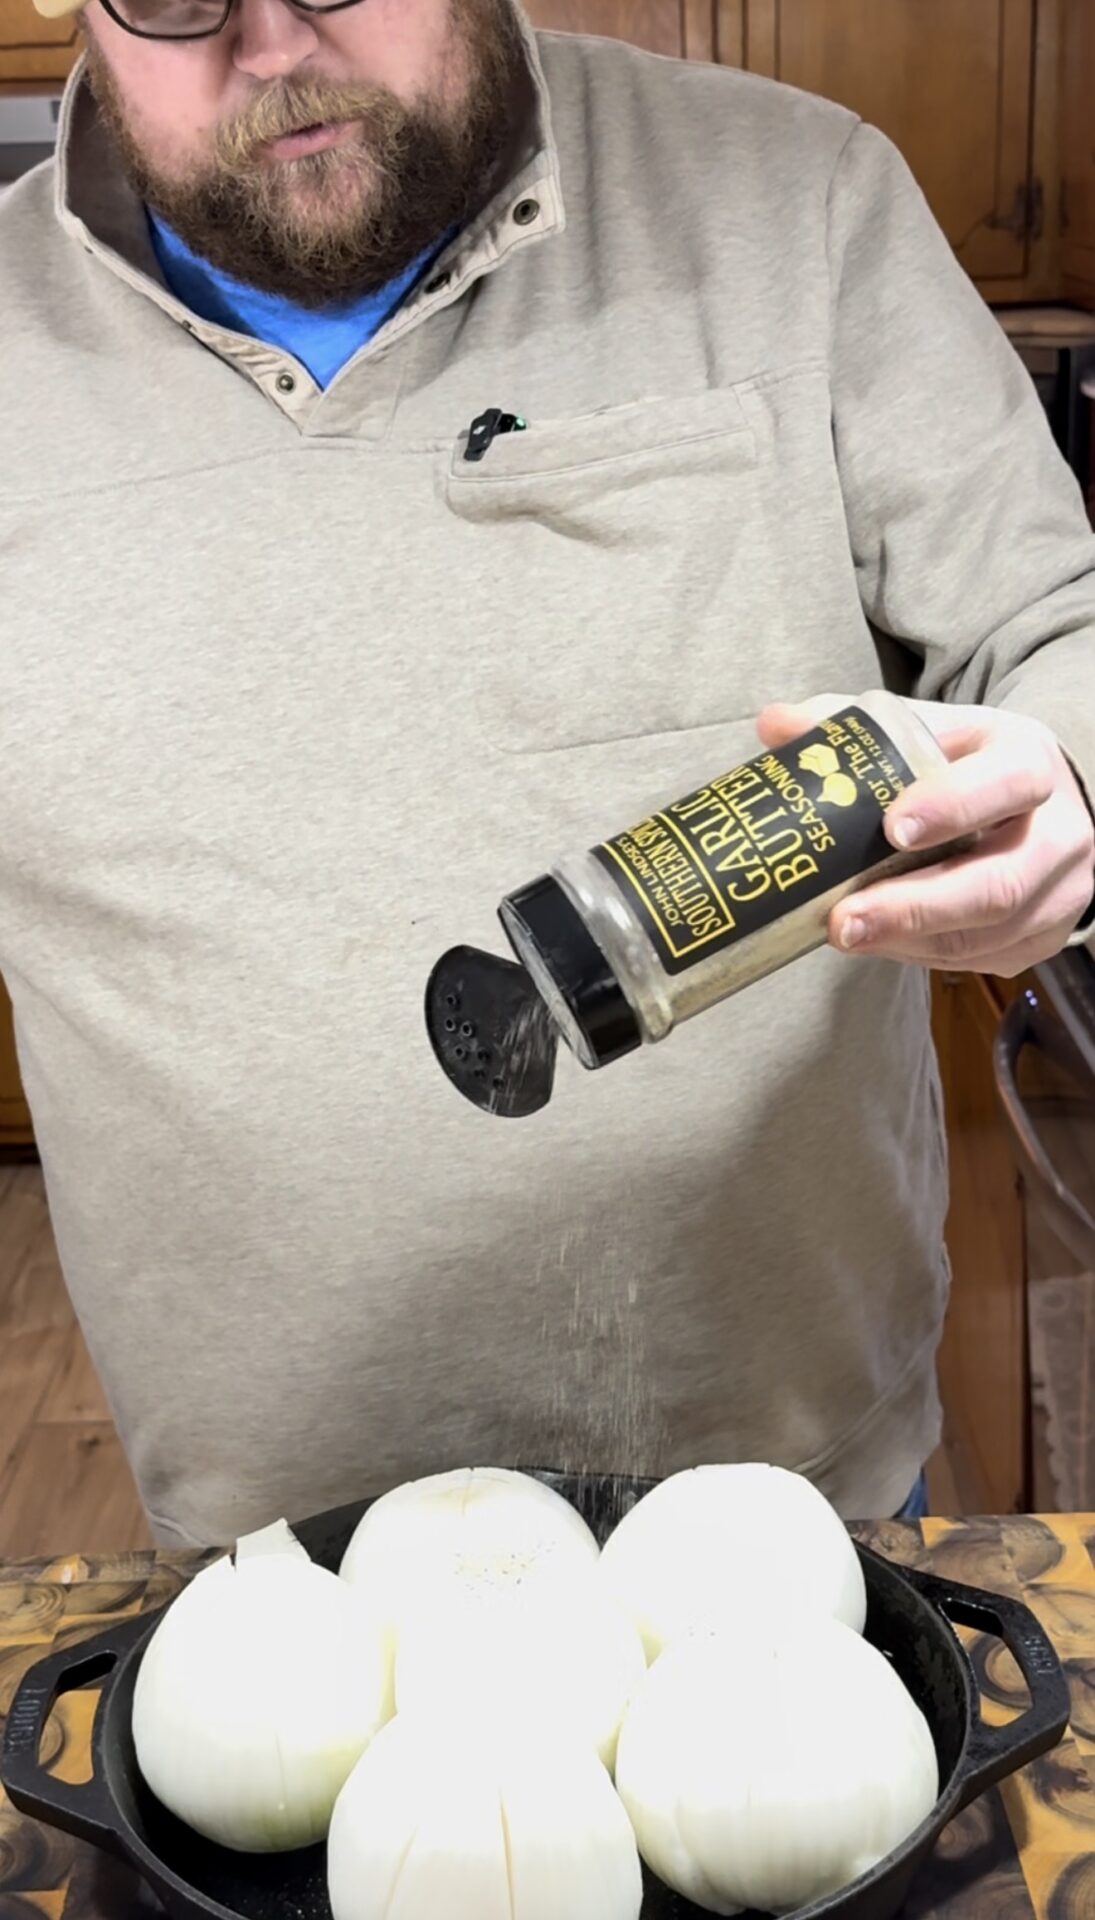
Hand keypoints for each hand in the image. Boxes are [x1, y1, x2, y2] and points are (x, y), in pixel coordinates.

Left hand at [756, 699, 1094, 975]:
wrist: (1035, 806)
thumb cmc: (969, 765)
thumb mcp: (927, 730)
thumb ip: (854, 728)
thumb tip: (774, 725)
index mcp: (1030, 762)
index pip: (1007, 784)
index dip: (953, 807)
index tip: (892, 830)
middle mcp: (1059, 834)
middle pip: (998, 884)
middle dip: (914, 908)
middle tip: (844, 920)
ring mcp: (1056, 895)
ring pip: (987, 934)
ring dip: (910, 941)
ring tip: (844, 935)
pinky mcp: (1040, 939)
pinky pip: (980, 960)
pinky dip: (921, 954)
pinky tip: (878, 942)